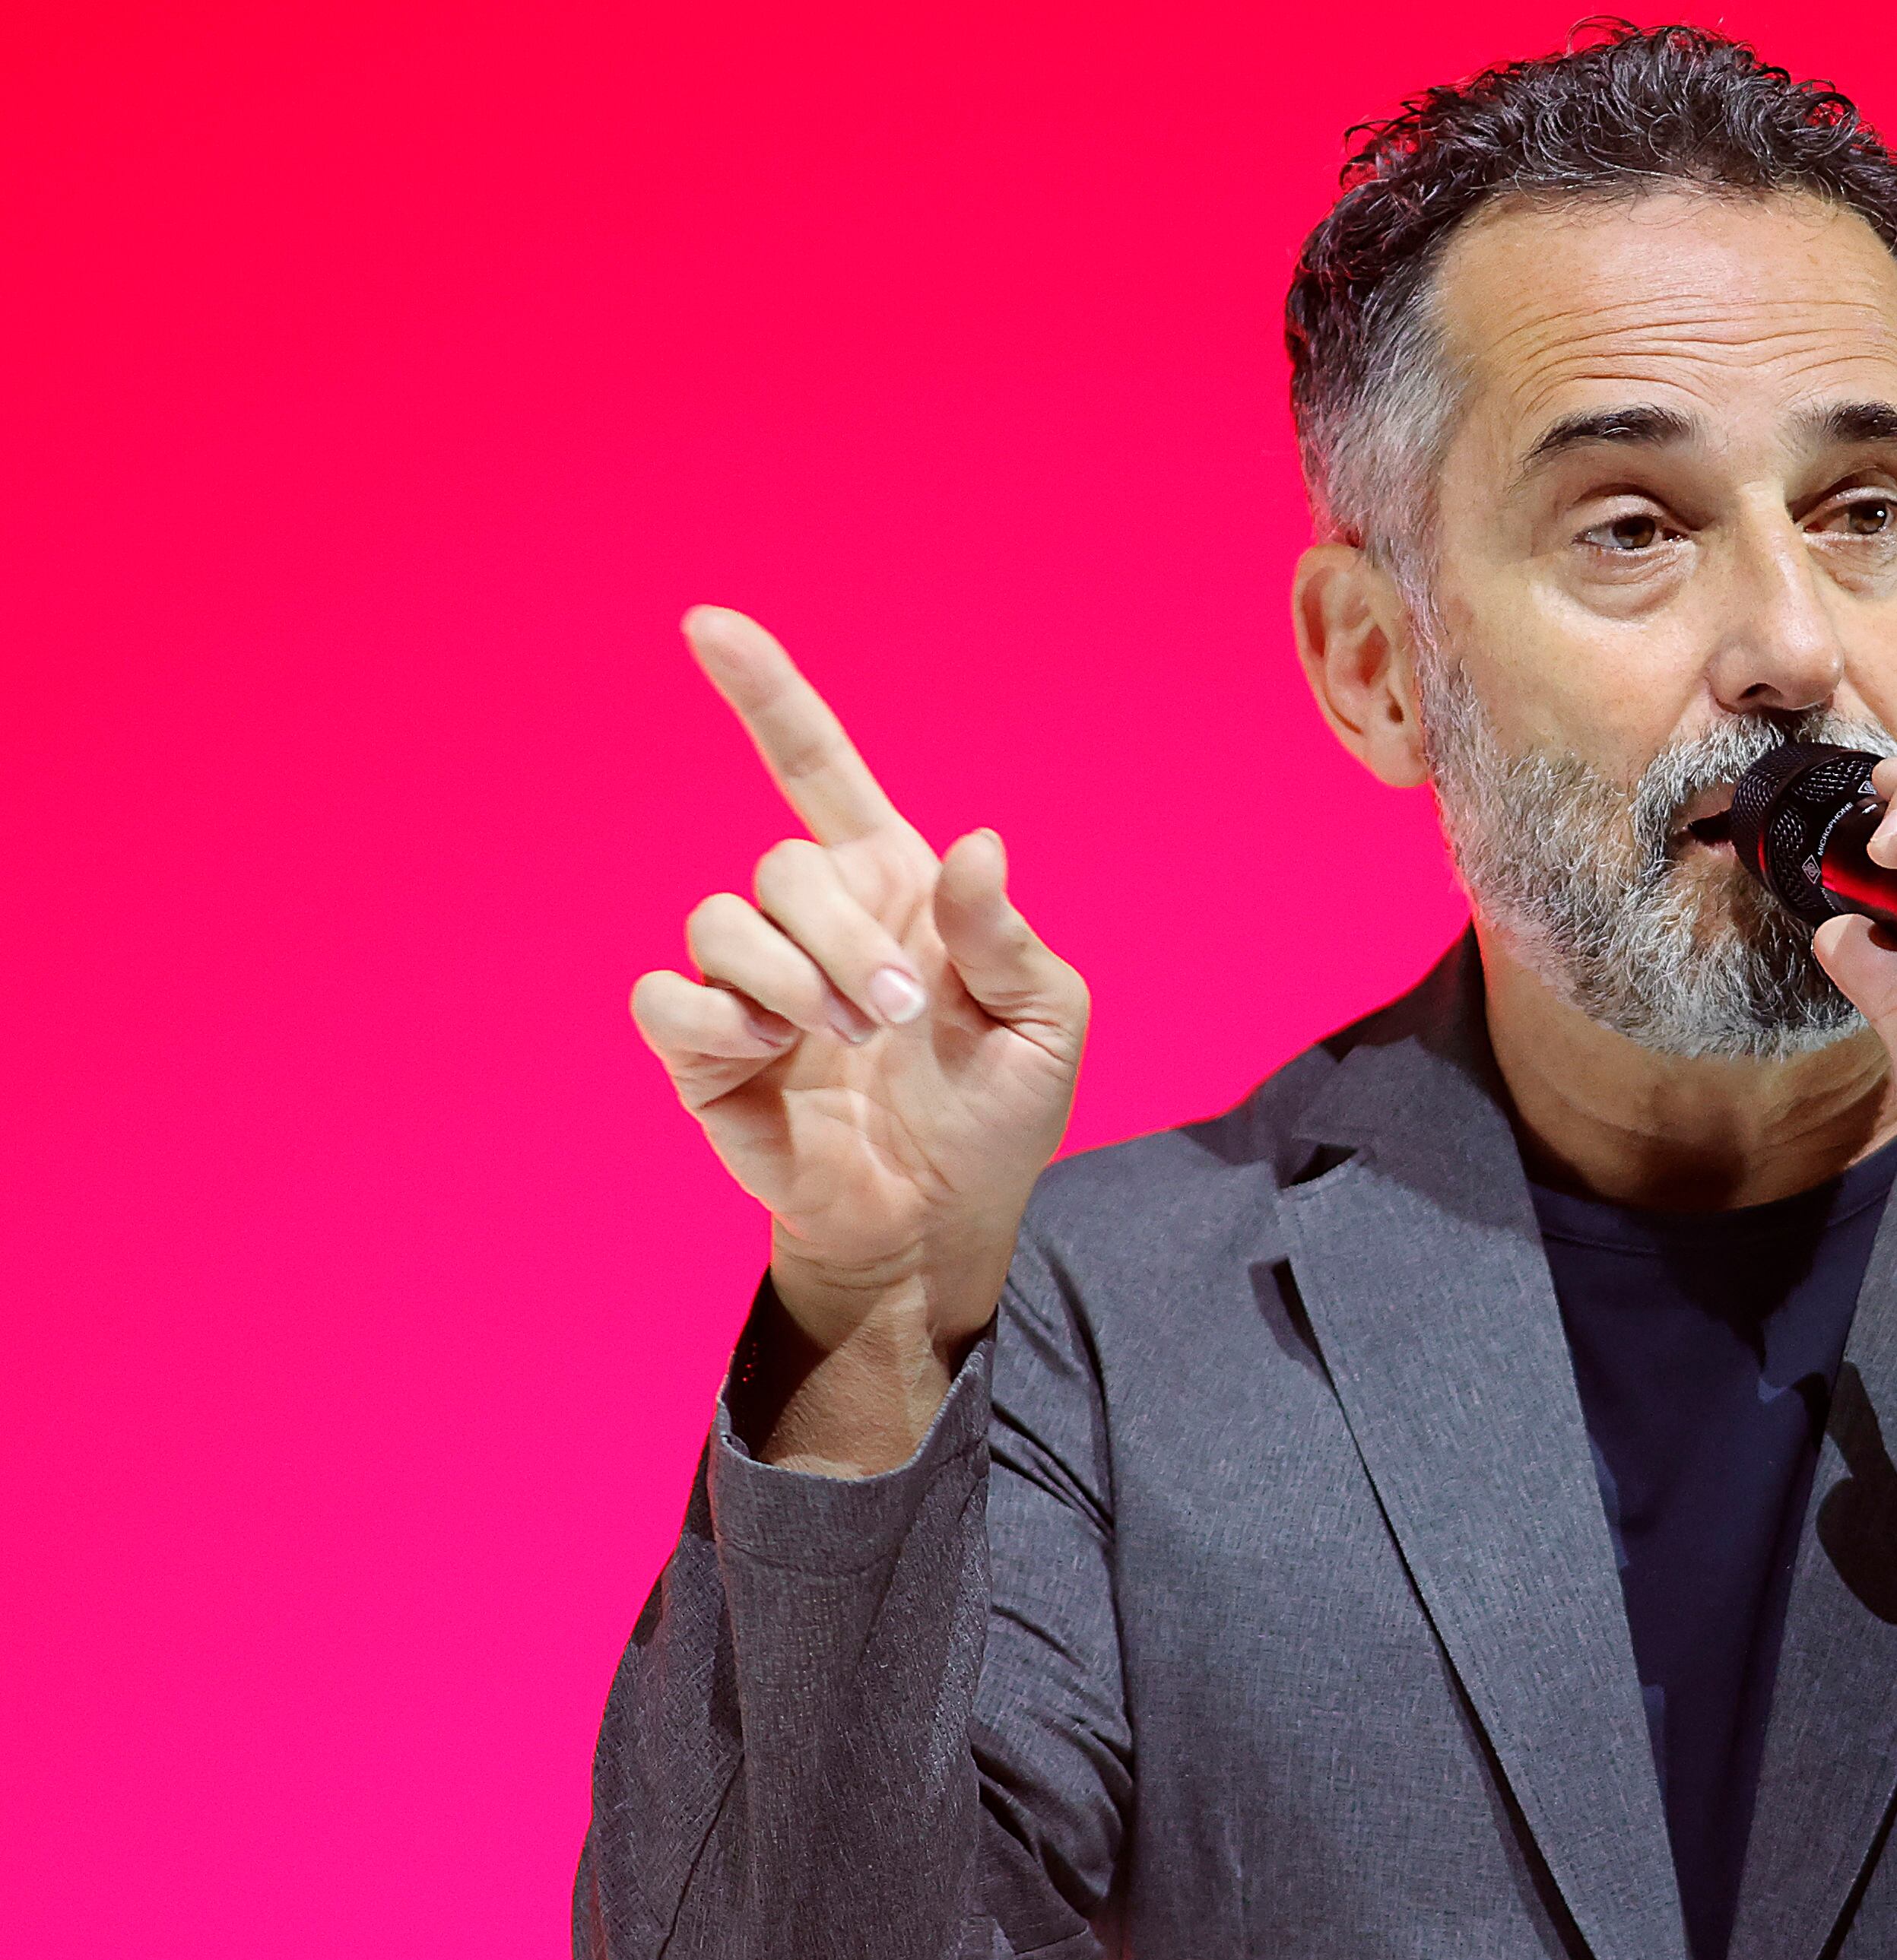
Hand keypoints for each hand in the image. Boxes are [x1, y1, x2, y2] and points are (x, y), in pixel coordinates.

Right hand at [629, 609, 1086, 1425]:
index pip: (813, 767)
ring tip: (847, 1041)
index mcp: (889, 887)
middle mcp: (810, 920)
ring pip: (722, 918)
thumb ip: (1006, 934)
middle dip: (844, 937)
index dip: (765, 694)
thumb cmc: (999, 1116)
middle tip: (896, 1016)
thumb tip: (971, 849)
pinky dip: (720, 1019)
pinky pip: (670, 997)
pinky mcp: (704, 1052)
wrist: (945, 1220)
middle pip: (781, 862)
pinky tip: (771, 1054)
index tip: (707, 624)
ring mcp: (749, 984)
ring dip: (794, 979)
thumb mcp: (1047, 1021)